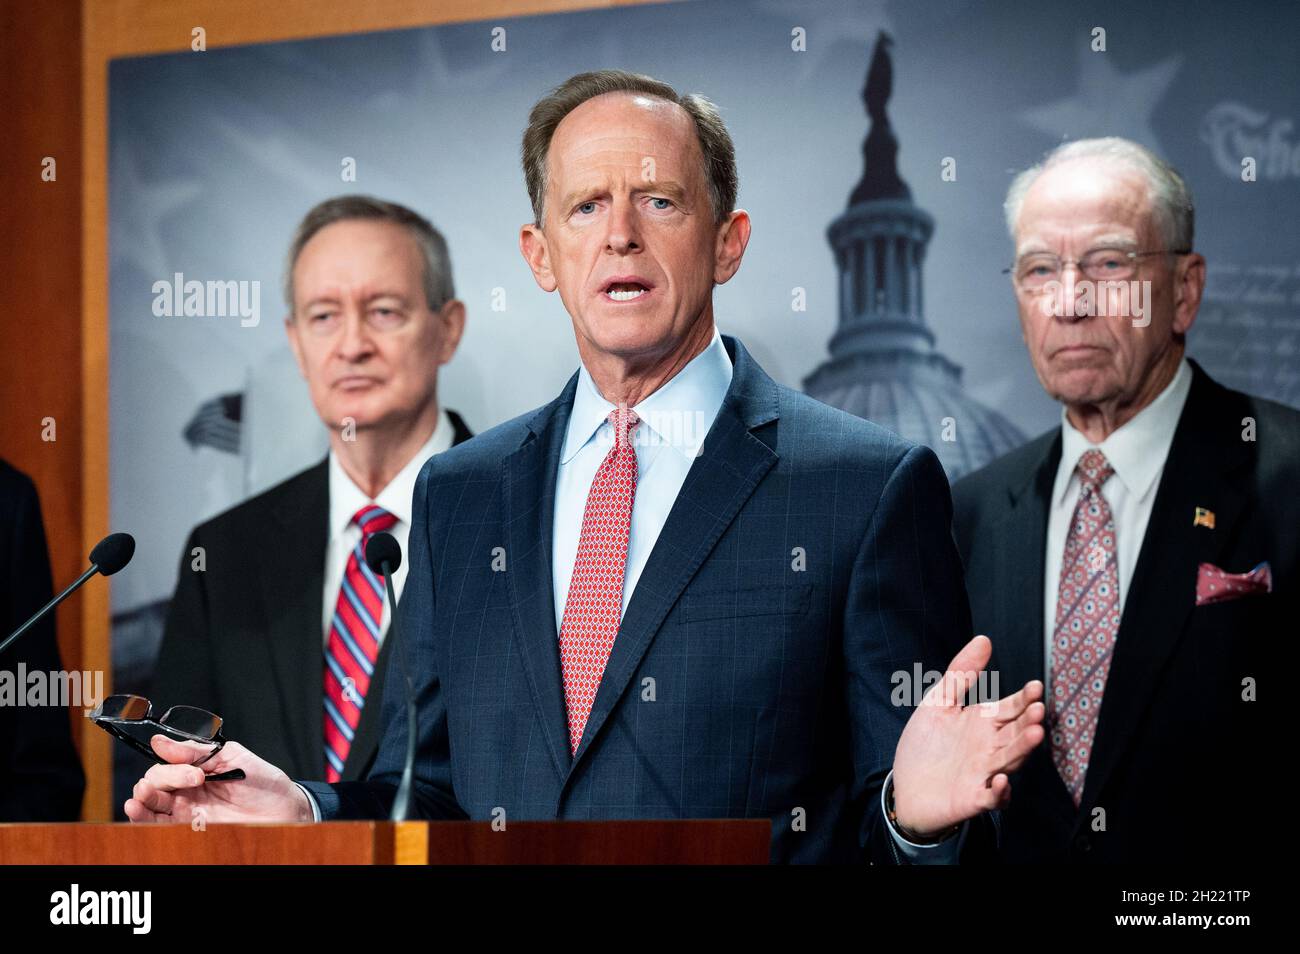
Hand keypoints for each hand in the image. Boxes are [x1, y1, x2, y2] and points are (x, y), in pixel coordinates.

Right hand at [123, 735, 313, 824]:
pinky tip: (137, 809)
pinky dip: (144, 818)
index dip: (175, 768)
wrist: (282, 807)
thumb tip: (160, 741)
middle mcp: (186, 788)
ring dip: (141, 799)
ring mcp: (186, 809)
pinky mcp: (190, 827)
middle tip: (193, 782)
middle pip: (153, 783)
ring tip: (141, 798)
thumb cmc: (261, 780)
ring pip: (150, 805)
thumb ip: (195, 751)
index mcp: (194, 768)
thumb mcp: (231, 756)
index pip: (166, 765)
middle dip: (159, 781)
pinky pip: (159, 824)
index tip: (198, 772)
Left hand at [891, 635, 1043, 838]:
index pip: (1009, 708)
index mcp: (982, 723)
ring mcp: (983, 774)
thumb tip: (983, 640)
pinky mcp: (972, 799)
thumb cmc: (926, 746)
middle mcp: (988, 748)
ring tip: (1035, 735)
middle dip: (1028, 722)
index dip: (1023, 699)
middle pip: (1015, 734)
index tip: (1036, 687)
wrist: (906, 787)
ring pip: (1009, 761)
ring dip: (1022, 750)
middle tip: (1038, 709)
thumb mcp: (938, 702)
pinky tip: (1001, 780)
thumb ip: (961, 673)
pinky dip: (999, 792)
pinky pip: (991, 797)